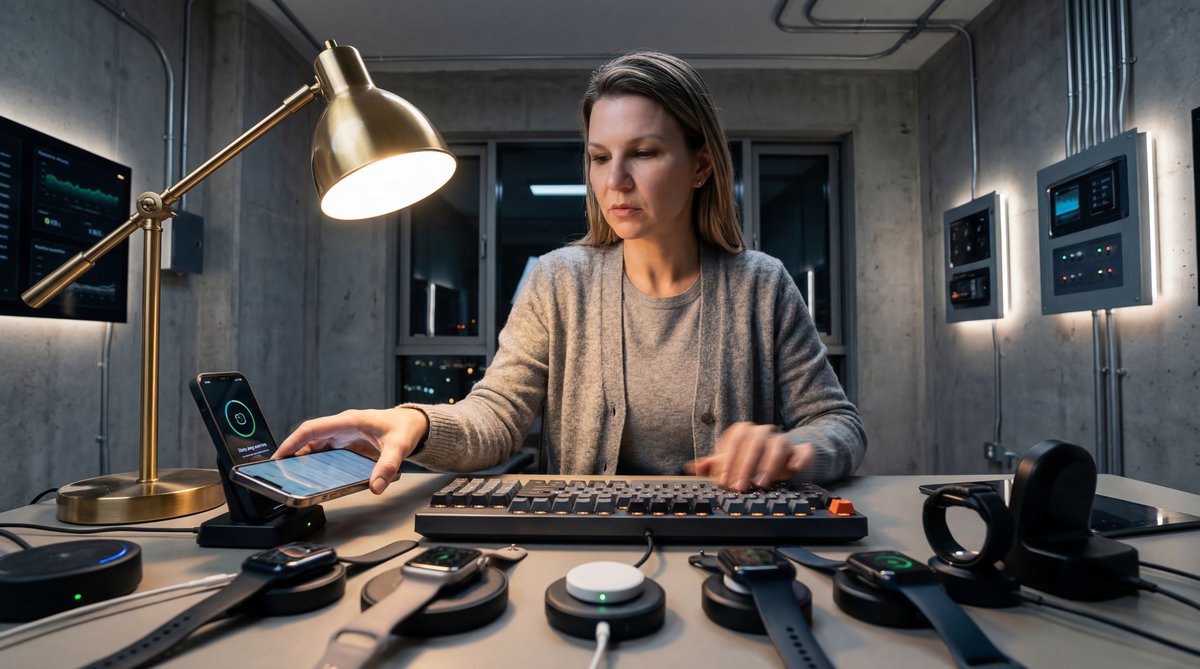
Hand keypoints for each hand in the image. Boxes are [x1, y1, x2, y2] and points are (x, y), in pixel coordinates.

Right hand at [274, 407, 428, 493]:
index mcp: (349, 421)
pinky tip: (310, 473)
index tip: (279, 455)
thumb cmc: (405, 429)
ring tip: (289, 474)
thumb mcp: (399, 447)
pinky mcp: (347, 442)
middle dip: (291, 452)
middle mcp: (342, 426)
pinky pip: (325, 450)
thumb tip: (376, 486)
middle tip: (277, 470)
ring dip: (301, 457)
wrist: (414, 424)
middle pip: (309, 438)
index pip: (313, 428)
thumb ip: (388, 466)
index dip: (293, 441)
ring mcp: (343, 434)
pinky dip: (314, 460)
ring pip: (315, 444)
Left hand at [686, 422, 813, 491]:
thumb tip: (692, 466)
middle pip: (754, 442)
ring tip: (760, 484)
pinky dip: (800, 457)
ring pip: (777, 445)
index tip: (722, 481)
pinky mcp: (801, 451)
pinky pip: (803, 450)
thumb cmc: (751, 459)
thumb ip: (713, 465)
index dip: (728, 461)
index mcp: (744, 432)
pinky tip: (793, 468)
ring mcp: (783, 441)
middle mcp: (763, 433)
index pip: (734, 441)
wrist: (783, 456)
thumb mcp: (731, 462)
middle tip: (739, 487)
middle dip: (745, 466)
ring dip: (768, 464)